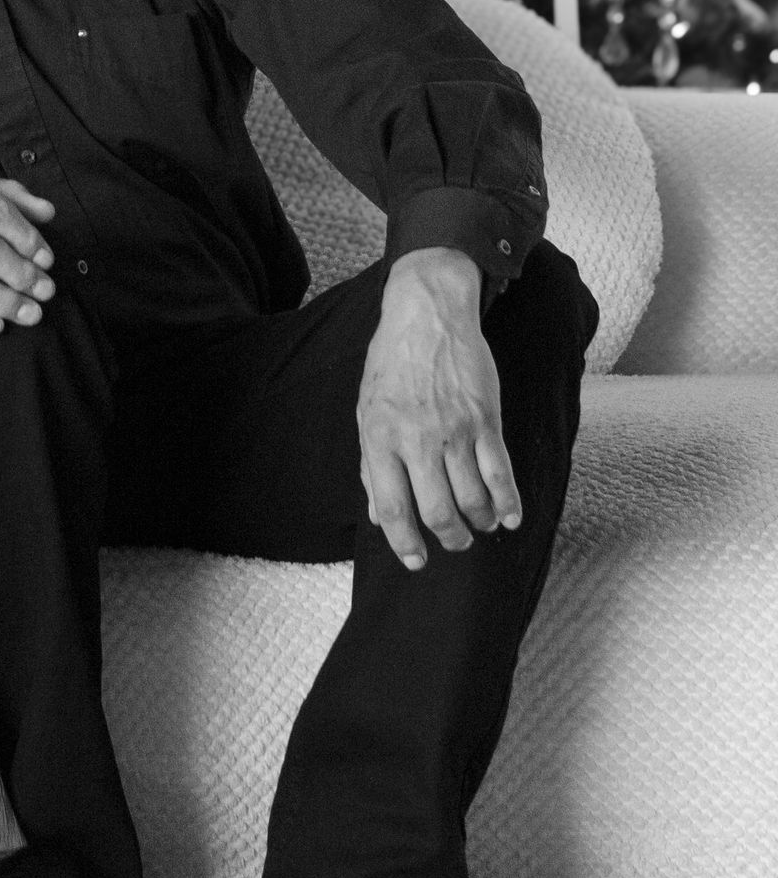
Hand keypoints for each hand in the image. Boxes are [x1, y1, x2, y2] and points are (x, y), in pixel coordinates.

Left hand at [357, 246, 522, 571]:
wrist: (427, 316)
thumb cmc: (393, 364)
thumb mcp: (368, 411)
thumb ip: (372, 465)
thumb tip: (378, 515)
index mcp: (379, 439)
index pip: (393, 509)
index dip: (404, 544)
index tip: (415, 561)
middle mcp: (416, 439)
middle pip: (437, 512)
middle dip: (449, 538)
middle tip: (455, 543)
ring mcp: (453, 430)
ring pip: (472, 499)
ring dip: (478, 523)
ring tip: (479, 526)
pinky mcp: (486, 420)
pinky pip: (502, 473)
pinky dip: (509, 503)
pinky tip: (509, 517)